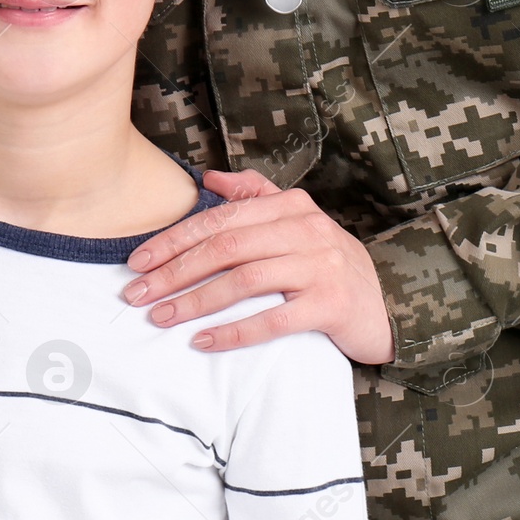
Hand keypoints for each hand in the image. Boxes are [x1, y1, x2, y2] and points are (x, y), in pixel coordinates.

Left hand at [119, 168, 395, 364]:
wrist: (383, 302)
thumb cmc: (326, 261)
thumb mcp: (296, 219)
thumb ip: (255, 194)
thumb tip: (209, 178)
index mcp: (290, 205)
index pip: (220, 220)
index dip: (174, 240)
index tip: (138, 261)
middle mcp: (304, 230)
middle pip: (225, 248)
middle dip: (174, 271)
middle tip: (137, 293)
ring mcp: (318, 267)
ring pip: (244, 281)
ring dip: (195, 301)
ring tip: (161, 318)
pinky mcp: (328, 305)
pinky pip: (273, 320)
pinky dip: (234, 332)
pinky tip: (203, 342)